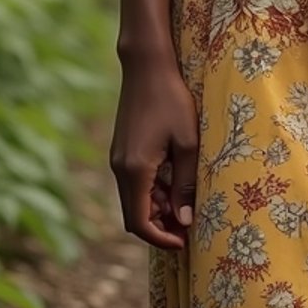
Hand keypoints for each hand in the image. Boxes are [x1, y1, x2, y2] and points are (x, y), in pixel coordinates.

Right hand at [109, 49, 198, 250]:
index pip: (140, 223)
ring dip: (157, 207)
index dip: (161, 239)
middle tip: (189, 226)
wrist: (147, 66)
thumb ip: (186, 183)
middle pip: (135, 215)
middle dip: (161, 226)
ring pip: (134, 199)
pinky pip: (133, 182)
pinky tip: (174, 181)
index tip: (184, 242)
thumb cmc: (171, 99)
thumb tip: (184, 220)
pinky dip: (151, 190)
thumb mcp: (187, 142)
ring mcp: (118, 158)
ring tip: (186, 202)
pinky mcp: (122, 149)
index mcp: (134, 170)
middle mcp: (120, 168)